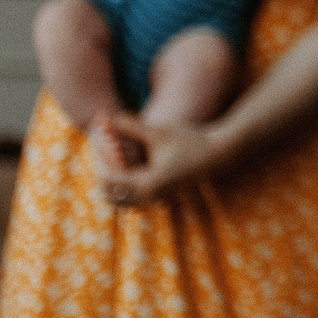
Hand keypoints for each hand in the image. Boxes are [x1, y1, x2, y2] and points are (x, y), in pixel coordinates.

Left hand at [94, 113, 227, 207]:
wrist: (218, 154)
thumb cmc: (190, 141)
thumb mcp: (160, 132)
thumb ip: (133, 126)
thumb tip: (110, 118)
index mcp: (147, 182)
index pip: (109, 179)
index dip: (100, 161)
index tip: (99, 143)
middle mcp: (149, 195)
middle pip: (109, 194)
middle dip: (103, 174)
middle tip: (103, 153)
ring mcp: (155, 198)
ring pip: (120, 200)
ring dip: (112, 182)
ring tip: (115, 158)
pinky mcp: (160, 195)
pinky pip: (132, 198)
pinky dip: (123, 185)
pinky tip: (128, 164)